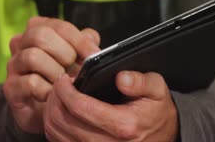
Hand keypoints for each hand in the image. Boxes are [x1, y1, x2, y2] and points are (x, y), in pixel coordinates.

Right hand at [3, 17, 100, 133]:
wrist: (47, 112)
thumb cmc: (62, 78)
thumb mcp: (77, 58)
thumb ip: (84, 43)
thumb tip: (90, 39)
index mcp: (39, 29)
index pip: (60, 26)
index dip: (80, 40)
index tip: (95, 54)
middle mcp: (21, 43)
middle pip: (41, 34)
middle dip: (65, 53)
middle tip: (75, 69)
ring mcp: (14, 64)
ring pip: (32, 56)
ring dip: (55, 72)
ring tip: (64, 83)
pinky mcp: (11, 87)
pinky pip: (30, 82)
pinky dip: (47, 90)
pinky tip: (54, 95)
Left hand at [43, 71, 177, 141]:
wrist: (164, 137)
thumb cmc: (156, 112)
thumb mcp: (157, 90)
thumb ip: (140, 81)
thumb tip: (121, 77)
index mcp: (124, 125)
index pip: (80, 107)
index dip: (64, 90)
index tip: (63, 78)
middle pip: (63, 122)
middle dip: (54, 99)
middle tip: (58, 85)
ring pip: (57, 135)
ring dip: (50, 113)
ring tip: (57, 97)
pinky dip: (54, 128)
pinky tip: (60, 114)